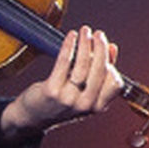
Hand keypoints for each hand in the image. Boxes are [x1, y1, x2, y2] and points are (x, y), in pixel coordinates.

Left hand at [0, 26, 122, 143]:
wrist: (33, 117)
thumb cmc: (62, 100)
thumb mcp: (85, 91)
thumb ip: (100, 72)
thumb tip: (112, 48)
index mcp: (97, 107)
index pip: (115, 83)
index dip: (111, 63)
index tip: (106, 48)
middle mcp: (85, 105)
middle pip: (99, 70)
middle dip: (100, 47)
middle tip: (98, 34)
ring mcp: (68, 99)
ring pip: (82, 64)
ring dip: (85, 43)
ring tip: (85, 31)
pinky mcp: (52, 90)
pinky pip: (64, 62)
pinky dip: (69, 45)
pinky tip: (71, 36)